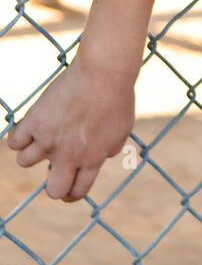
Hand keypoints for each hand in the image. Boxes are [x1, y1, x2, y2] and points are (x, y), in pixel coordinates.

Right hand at [5, 55, 134, 202]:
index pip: (77, 191)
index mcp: (93, 159)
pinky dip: (19, 134)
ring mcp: (50, 139)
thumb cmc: (117, 94)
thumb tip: (104, 156)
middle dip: (53, 183)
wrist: (104, 72)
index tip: (68, 185)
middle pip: (53, 190)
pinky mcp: (35, 121)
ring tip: (41, 135)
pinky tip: (28, 124)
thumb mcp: (123, 128)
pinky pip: (14, 141)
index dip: (71, 193)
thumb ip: (111, 147)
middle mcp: (69, 155)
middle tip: (54, 169)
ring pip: (25, 162)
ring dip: (31, 151)